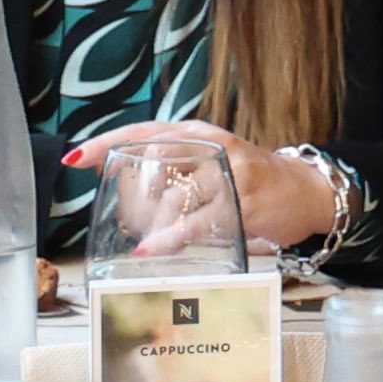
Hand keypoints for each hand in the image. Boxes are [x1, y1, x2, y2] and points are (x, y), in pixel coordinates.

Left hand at [71, 124, 345, 258]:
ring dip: (150, 224)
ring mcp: (230, 172)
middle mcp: (211, 146)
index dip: (106, 143)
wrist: (307, 191)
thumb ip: (172, 167)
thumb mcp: (209, 163)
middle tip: (129, 221)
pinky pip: (197, 221)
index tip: (75, 159)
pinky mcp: (244, 201)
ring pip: (172, 196)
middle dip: (131, 198)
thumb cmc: (251, 182)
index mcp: (197, 133)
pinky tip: (151, 250)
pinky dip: (170, 238)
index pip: (143, 132)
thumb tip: (120, 185)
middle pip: (152, 163)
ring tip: (146, 241)